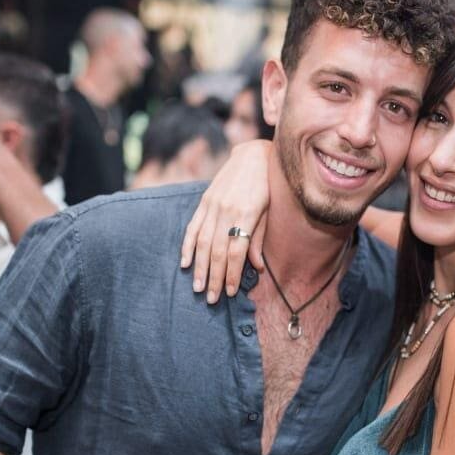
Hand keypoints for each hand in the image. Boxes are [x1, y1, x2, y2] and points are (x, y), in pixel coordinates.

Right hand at [180, 139, 271, 303]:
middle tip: (212, 299)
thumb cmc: (267, 186)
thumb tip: (257, 267)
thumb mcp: (268, 211)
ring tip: (198, 287)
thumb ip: (259, 238)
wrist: (253, 155)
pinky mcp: (204, 200)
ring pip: (203, 242)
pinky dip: (188, 246)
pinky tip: (185, 263)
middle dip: (215, 278)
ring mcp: (213, 204)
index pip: (237, 251)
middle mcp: (227, 210)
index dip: (233, 274)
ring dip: (200, 267)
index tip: (231, 292)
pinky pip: (193, 226)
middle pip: (218, 251)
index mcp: (246, 214)